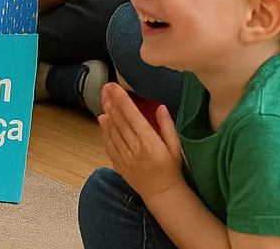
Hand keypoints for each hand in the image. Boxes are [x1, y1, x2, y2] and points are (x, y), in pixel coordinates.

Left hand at [99, 83, 184, 198]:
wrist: (162, 192)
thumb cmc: (171, 168)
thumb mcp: (175, 147)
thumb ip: (167, 126)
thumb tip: (160, 107)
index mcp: (150, 143)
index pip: (133, 117)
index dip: (122, 100)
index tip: (115, 87)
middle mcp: (135, 149)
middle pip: (119, 121)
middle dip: (111, 101)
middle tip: (106, 87)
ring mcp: (124, 157)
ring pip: (112, 131)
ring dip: (106, 112)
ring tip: (104, 98)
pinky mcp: (118, 163)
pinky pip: (108, 143)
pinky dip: (105, 130)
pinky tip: (103, 118)